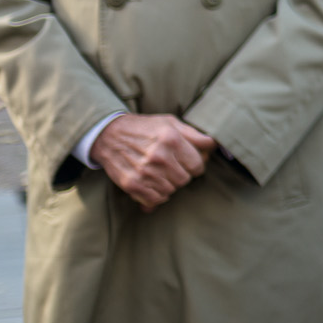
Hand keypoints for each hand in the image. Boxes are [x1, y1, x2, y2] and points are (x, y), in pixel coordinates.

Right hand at [89, 113, 217, 210]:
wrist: (108, 135)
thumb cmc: (145, 128)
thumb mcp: (170, 123)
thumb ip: (194, 135)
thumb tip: (214, 146)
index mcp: (172, 139)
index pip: (198, 165)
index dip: (195, 165)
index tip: (187, 162)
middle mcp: (159, 156)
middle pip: (185, 180)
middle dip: (181, 174)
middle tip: (171, 167)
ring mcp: (145, 172)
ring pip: (172, 191)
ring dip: (168, 184)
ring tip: (159, 173)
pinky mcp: (132, 185)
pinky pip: (156, 200)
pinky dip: (156, 195)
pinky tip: (151, 183)